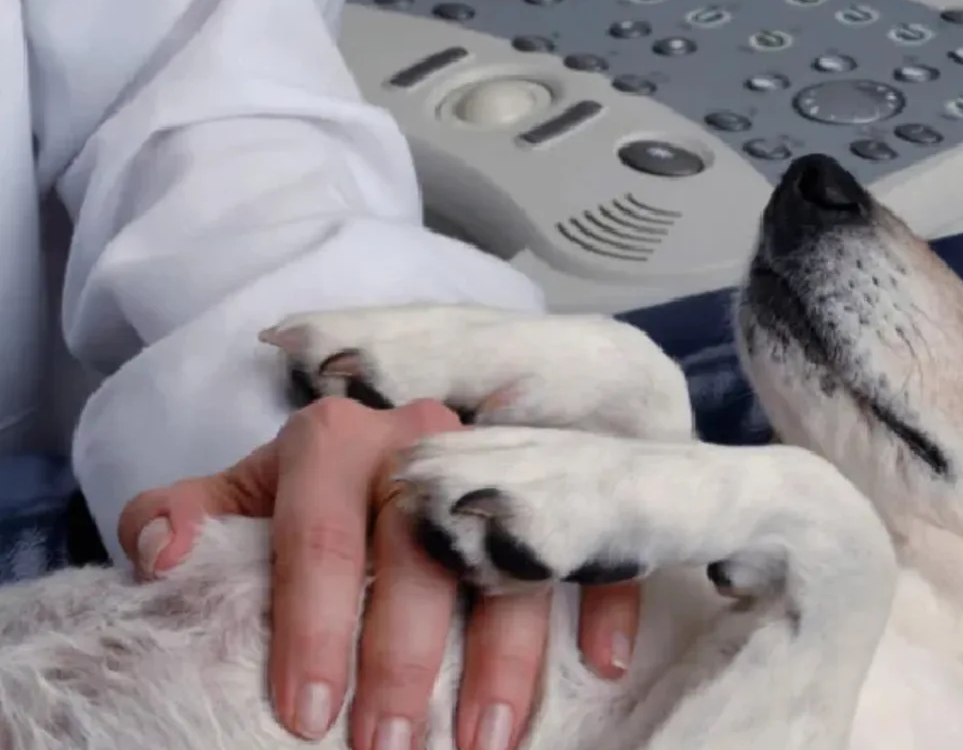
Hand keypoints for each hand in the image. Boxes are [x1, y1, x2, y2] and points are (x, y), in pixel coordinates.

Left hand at [118, 397, 641, 749]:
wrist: (391, 444)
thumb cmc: (311, 494)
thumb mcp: (239, 497)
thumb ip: (179, 516)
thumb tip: (165, 557)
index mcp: (335, 436)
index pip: (321, 531)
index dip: (313, 624)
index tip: (306, 713)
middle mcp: (425, 437)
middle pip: (420, 548)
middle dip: (404, 656)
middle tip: (388, 748)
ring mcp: (502, 457)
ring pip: (511, 554)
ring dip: (503, 654)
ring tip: (486, 739)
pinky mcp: (564, 485)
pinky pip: (594, 536)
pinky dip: (605, 600)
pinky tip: (600, 665)